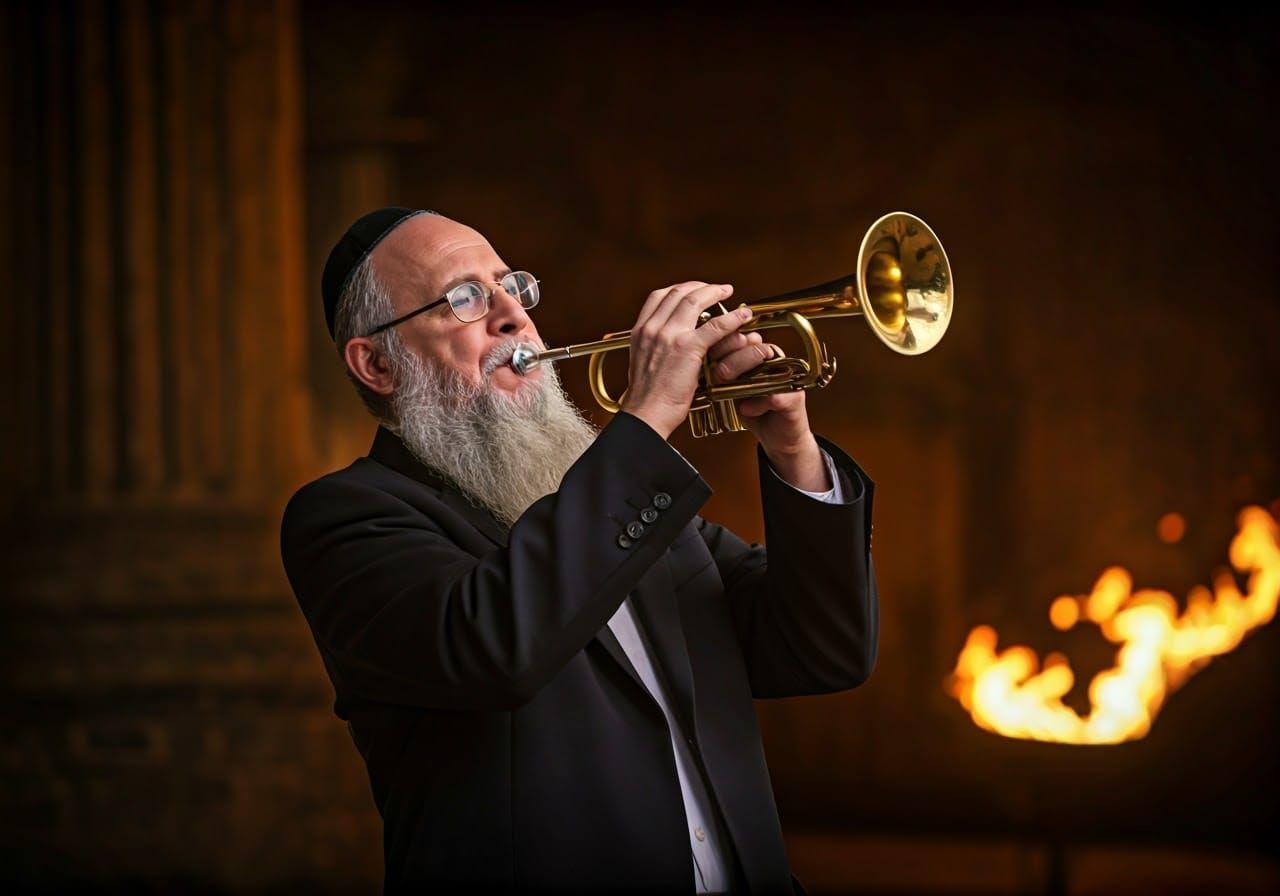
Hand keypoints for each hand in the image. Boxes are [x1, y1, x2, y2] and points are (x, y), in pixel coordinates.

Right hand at [619, 282, 752, 439]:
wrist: (645, 414)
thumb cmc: (647, 397)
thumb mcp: (642, 362)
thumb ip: (653, 346)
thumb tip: (665, 343)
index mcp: (640, 331)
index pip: (659, 296)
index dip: (680, 288)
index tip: (693, 290)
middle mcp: (653, 328)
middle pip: (679, 292)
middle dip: (701, 286)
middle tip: (716, 288)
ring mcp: (670, 336)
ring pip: (695, 300)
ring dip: (715, 292)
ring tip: (728, 292)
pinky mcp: (688, 348)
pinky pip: (715, 325)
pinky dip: (732, 317)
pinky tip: (742, 315)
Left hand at [708, 334, 828, 491]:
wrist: (778, 438)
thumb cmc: (755, 410)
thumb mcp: (733, 389)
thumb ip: (723, 374)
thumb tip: (700, 361)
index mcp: (761, 357)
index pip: (745, 340)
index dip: (726, 344)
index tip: (708, 352)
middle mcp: (776, 363)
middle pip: (756, 349)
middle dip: (734, 357)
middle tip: (719, 371)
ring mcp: (787, 379)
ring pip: (767, 368)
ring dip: (746, 375)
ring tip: (727, 383)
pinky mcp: (794, 399)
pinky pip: (775, 396)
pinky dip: (758, 403)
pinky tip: (745, 409)